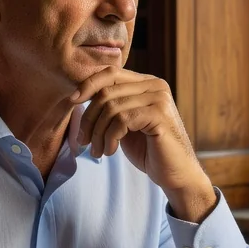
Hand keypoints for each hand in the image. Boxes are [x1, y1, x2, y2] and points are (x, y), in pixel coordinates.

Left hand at [71, 67, 216, 221]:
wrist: (176, 175)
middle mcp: (155, 85)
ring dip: (98, 133)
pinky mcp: (159, 114)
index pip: (110, 73)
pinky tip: (110, 151)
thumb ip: (110, 106)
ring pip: (111, 107)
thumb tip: (78, 96)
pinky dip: (110, 137)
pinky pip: (122, 120)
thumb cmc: (149, 151)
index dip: (87, 85)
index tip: (71, 102)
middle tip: (84, 142)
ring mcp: (159, 98)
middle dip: (89, 119)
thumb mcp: (124, 123)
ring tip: (98, 151)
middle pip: (106, 91)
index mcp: (146, 83)